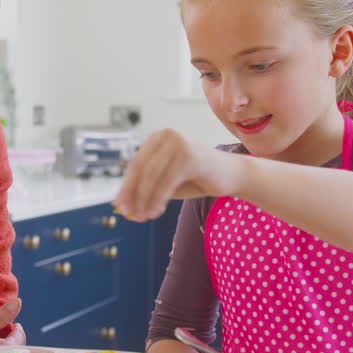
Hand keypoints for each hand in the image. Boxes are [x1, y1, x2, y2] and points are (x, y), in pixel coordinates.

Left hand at [115, 129, 241, 221]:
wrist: (233, 175)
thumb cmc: (198, 178)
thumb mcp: (167, 183)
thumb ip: (146, 189)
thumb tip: (119, 205)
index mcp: (158, 138)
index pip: (136, 164)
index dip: (126, 187)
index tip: (119, 207)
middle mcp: (167, 135)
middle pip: (141, 169)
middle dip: (133, 194)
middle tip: (128, 214)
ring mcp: (179, 143)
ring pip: (152, 175)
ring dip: (145, 200)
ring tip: (143, 217)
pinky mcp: (189, 155)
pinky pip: (167, 181)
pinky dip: (158, 199)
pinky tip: (155, 213)